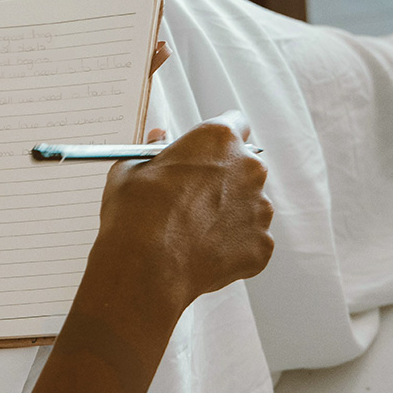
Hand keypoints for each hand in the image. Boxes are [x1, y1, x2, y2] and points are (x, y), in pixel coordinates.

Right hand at [92, 110, 273, 315]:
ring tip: (192, 230)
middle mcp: (248, 169)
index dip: (218, 139)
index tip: (207, 150)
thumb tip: (160, 139)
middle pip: (243, 166)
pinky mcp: (261, 245)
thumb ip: (153, 150)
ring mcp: (260, 209)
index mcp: (218, 140)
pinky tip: (201, 251)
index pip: (235, 123)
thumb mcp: (131, 169)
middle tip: (191, 195)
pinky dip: (230, 244)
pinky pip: (248, 239)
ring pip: (248, 204)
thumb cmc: (135, 214)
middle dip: (223, 178)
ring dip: (227, 212)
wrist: (145, 269)